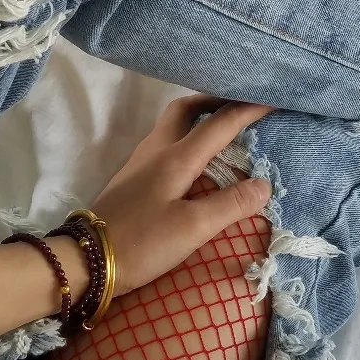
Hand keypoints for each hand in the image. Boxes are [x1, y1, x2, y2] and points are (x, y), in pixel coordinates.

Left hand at [88, 96, 272, 295]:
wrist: (85, 259)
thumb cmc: (141, 242)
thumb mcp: (192, 228)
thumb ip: (230, 204)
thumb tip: (264, 184)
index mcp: (176, 157)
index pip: (219, 123)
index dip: (248, 110)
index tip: (274, 99)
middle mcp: (156, 150)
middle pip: (187, 109)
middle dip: (216, 100)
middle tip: (241, 104)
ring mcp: (140, 163)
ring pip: (173, 124)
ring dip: (200, 117)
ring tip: (224, 127)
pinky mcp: (132, 179)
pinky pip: (166, 142)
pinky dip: (188, 137)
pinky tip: (197, 157)